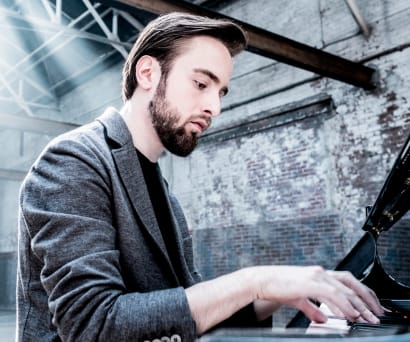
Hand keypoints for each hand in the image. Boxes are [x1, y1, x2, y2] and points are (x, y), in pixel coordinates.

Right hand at [251, 265, 383, 323]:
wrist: (262, 280)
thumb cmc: (277, 287)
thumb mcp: (298, 299)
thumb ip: (312, 308)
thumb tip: (322, 319)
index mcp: (319, 274)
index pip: (347, 281)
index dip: (361, 293)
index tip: (370, 306)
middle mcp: (320, 272)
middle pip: (351, 283)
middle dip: (366, 298)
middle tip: (376, 313)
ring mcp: (315, 276)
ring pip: (344, 289)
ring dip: (357, 304)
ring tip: (366, 317)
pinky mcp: (309, 282)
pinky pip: (331, 293)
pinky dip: (343, 304)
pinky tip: (349, 314)